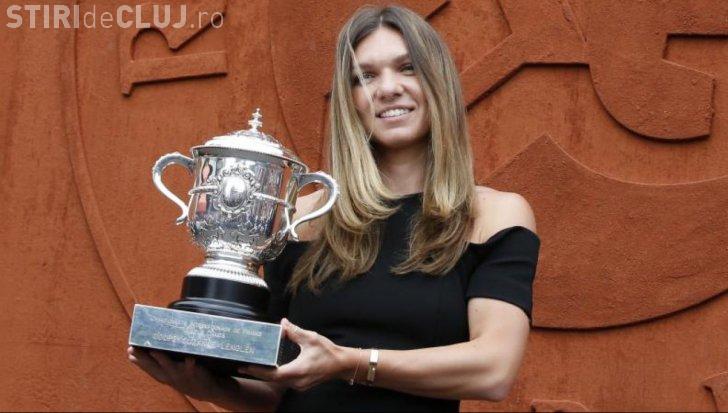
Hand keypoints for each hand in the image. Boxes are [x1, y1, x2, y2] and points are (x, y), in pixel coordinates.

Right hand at [127, 346, 232, 401]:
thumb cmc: (193, 378)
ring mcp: (183, 375)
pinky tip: (189, 358)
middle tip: (132, 349)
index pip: (150, 368)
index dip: (139, 361)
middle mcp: (172, 377)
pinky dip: (190, 364)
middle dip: (143, 359)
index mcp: (167, 376)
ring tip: (154, 351)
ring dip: (162, 360)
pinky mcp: (196, 373)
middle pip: (155, 367)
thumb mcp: (178, 373)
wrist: (212, 391)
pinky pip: (193, 367)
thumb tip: (160, 348)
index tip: (129, 351)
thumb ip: (169, 363)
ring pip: (170, 367)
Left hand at [238, 319, 352, 390]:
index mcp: (297, 371)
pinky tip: (271, 368)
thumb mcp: (311, 339)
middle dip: (258, 372)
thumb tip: (283, 323)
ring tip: (255, 366)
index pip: (272, 374)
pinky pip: (284, 381)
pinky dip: (276, 375)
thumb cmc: (328, 352)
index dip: (257, 371)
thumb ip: (295, 332)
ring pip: (278, 381)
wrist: (342, 364)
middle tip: (244, 365)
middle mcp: (296, 382)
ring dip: (266, 375)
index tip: (246, 366)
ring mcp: (299, 385)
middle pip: (272, 379)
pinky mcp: (301, 385)